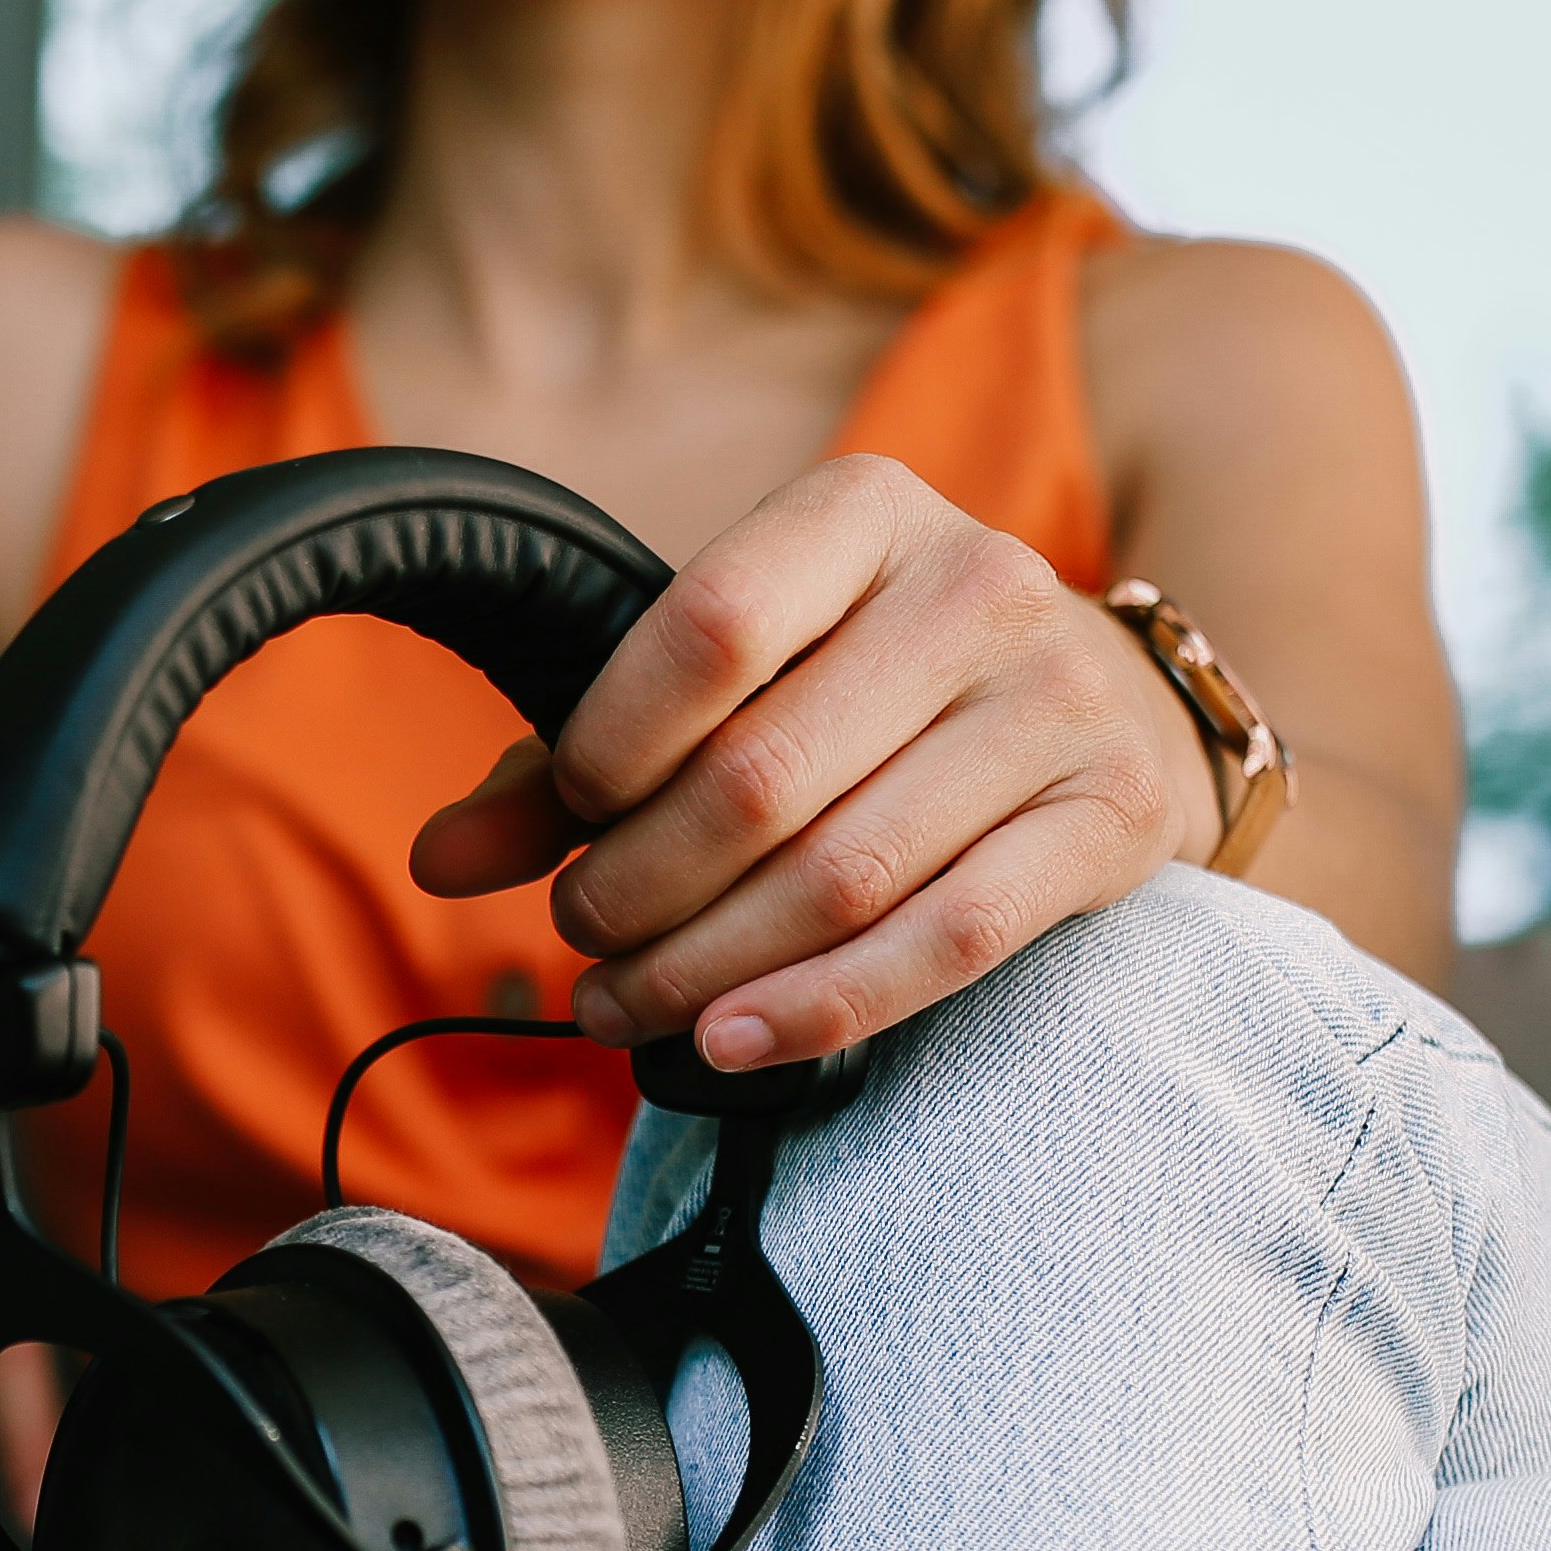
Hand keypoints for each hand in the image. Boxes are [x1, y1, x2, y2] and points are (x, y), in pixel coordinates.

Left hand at [407, 455, 1224, 1068]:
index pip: (710, 624)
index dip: (609, 744)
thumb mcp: (740, 672)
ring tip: (623, 1004)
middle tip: (582, 937)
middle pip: (762, 778)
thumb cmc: (876, 686)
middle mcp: (976, 586)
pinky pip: (945, 943)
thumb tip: (439, 859)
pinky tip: (726, 1039)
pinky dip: (814, 1008)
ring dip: (703, 968)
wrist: (1111, 708)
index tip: (567, 816)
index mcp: (866, 510)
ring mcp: (1057, 703)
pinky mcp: (1108, 820)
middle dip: (638, 886)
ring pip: (842, 876)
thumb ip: (579, 756)